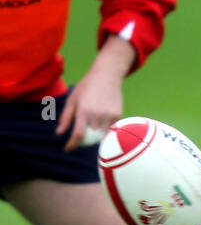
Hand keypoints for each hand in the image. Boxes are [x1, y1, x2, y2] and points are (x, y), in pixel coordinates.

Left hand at [57, 35, 133, 150]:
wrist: (107, 76)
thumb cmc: (86, 87)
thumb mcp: (72, 100)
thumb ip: (65, 118)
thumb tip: (59, 133)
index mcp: (83, 111)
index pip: (78, 135)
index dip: (72, 145)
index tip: (67, 149)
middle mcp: (97, 115)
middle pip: (90, 138)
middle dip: (82, 141)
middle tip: (77, 140)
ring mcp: (109, 116)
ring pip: (100, 135)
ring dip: (93, 137)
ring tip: (88, 131)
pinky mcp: (117, 115)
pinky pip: (109, 129)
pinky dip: (102, 130)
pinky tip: (99, 121)